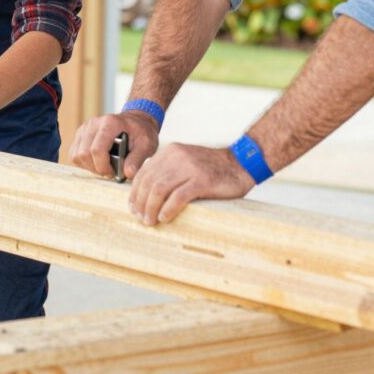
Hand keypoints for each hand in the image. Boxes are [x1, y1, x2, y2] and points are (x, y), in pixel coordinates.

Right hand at [68, 110, 159, 179]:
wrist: (136, 121)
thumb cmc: (142, 133)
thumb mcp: (147, 145)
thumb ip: (137, 159)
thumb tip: (128, 174)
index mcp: (110, 123)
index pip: (97, 149)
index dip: (103, 167)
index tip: (114, 174)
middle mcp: (94, 123)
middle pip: (84, 154)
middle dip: (96, 168)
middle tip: (111, 172)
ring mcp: (85, 128)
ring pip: (76, 155)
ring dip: (89, 166)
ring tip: (104, 166)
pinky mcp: (80, 135)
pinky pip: (74, 154)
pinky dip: (83, 163)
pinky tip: (97, 162)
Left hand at [128, 143, 254, 225]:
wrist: (240, 164)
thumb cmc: (212, 170)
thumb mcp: (185, 163)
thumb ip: (168, 172)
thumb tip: (147, 194)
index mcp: (170, 152)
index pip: (144, 173)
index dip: (135, 192)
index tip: (133, 207)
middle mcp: (177, 157)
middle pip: (149, 182)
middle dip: (141, 202)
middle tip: (140, 218)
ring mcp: (189, 168)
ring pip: (160, 189)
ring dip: (151, 208)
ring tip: (150, 221)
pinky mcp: (202, 180)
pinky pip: (179, 196)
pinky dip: (168, 209)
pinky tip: (165, 218)